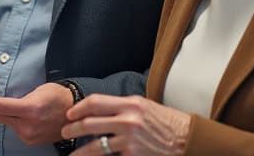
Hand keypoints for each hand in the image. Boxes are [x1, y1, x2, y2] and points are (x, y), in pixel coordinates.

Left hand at [0, 82, 72, 144]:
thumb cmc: (60, 95)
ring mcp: (29, 136)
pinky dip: (6, 120)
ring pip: (4, 122)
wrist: (78, 112)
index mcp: (31, 109)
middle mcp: (28, 125)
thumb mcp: (39, 90)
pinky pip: (14, 127)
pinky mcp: (31, 140)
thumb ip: (18, 98)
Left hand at [61, 94, 189, 155]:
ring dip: (80, 152)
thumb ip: (122, 107)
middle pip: (89, 124)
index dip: (78, 109)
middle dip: (72, 130)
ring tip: (72, 155)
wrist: (188, 140)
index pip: (95, 103)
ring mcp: (130, 141)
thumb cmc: (168, 121)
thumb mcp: (144, 106)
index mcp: (130, 104)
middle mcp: (128, 121)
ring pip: (96, 147)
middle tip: (64, 133)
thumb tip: (99, 111)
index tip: (70, 114)